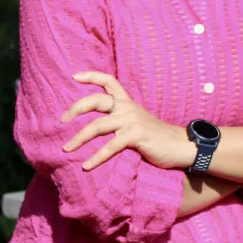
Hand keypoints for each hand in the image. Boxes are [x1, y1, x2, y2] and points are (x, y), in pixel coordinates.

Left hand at [61, 72, 195, 170]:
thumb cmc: (157, 137)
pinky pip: (111, 147)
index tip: (74, 76)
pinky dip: (96, 157)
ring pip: (98, 126)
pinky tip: (86, 166)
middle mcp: (128, 108)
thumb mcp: (138, 122)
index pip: (109, 81)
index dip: (91, 76)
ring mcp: (132, 121)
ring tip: (66, 149)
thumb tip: (100, 128)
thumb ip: (122, 120)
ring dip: (79, 138)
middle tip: (61, 120)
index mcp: (128, 103)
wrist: (181, 145)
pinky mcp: (136, 136)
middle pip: (96, 101)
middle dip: (75, 109)